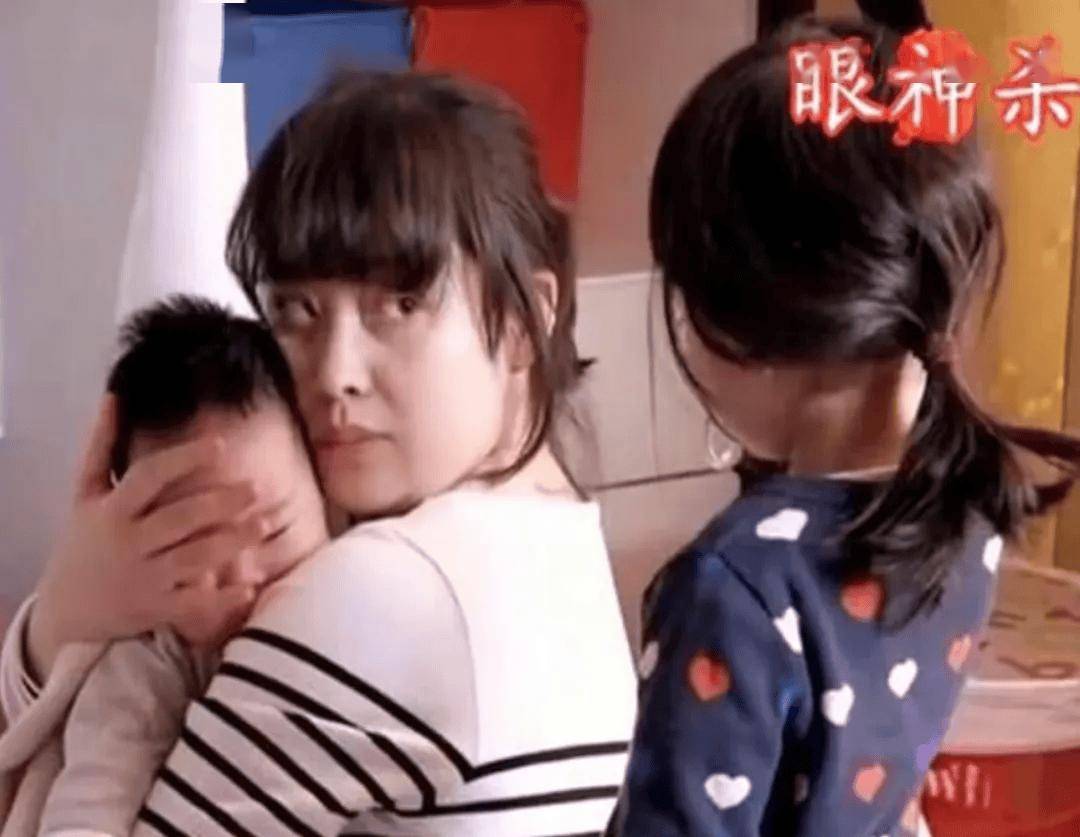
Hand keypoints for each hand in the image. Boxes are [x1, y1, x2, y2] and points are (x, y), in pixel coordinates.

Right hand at [30, 396, 264, 678]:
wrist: (65, 608)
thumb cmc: (84, 540)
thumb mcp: (85, 492)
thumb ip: (101, 444)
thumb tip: (114, 395)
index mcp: (113, 510)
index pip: (150, 477)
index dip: (185, 460)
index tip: (220, 445)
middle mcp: (129, 542)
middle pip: (180, 518)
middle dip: (220, 503)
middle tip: (257, 487)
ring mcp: (144, 578)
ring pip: (194, 558)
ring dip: (231, 542)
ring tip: (265, 523)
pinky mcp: (156, 609)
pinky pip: (193, 605)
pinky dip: (221, 599)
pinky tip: (250, 587)